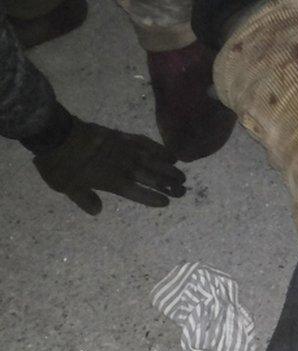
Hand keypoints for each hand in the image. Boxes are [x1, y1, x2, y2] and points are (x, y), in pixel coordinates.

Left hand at [32, 117, 185, 214]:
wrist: (55, 134)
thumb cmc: (60, 164)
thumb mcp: (67, 188)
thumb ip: (85, 200)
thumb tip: (98, 211)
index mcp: (112, 182)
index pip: (139, 193)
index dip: (153, 198)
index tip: (167, 202)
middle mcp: (124, 167)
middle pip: (151, 177)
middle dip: (169, 185)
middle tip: (183, 191)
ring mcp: (125, 150)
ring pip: (153, 161)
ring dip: (168, 169)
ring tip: (182, 175)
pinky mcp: (122, 136)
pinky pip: (144, 142)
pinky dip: (158, 148)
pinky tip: (169, 154)